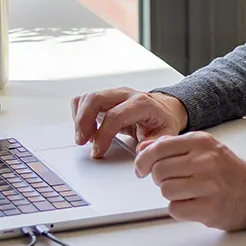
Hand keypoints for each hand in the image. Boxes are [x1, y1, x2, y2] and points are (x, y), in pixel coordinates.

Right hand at [72, 87, 188, 157]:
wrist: (163, 109)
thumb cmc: (162, 122)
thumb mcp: (166, 134)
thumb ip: (155, 143)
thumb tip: (142, 150)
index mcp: (141, 103)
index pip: (115, 115)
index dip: (103, 135)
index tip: (97, 151)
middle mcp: (125, 94)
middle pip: (95, 99)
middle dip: (83, 122)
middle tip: (82, 142)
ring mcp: (113, 93)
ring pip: (87, 98)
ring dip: (80, 119)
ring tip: (85, 138)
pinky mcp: (105, 97)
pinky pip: (84, 100)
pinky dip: (79, 114)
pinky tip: (87, 129)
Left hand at [133, 132, 245, 230]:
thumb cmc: (225, 170)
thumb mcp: (201, 149)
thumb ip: (171, 146)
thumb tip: (143, 149)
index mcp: (201, 142)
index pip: (159, 147)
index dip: (144, 160)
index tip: (141, 167)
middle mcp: (205, 160)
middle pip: (159, 171)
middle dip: (160, 179)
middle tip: (172, 180)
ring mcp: (208, 185)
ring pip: (166, 190)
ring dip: (171, 194)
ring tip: (187, 192)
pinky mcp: (209, 208)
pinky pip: (175, 209)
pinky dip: (179, 209)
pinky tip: (193, 203)